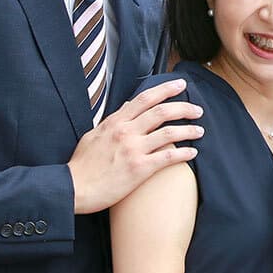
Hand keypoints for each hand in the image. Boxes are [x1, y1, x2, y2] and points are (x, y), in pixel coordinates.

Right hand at [68, 78, 203, 214]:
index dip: (165, 89)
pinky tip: (192, 152)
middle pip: (162, 112)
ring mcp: (133, 149)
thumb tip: (126, 110)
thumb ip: (112, 122)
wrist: (73, 188)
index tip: (180, 84)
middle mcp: (126, 132)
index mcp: (115, 122)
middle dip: (184, 107)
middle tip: (197, 109)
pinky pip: (167, 157)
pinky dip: (183, 153)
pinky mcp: (139, 169)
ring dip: (188, 130)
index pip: (145, 99)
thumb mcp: (93, 135)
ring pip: (169, 132)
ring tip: (200, 131)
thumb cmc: (82, 165)